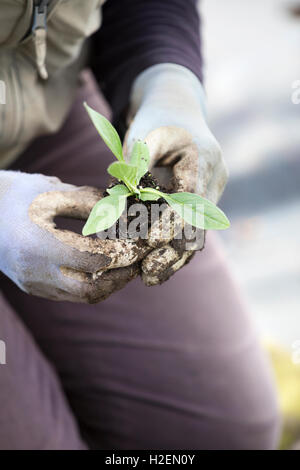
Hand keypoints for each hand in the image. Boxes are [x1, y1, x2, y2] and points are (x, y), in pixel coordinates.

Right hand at [0, 172, 147, 302]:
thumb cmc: (19, 195)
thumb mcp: (54, 192)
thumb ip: (92, 203)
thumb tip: (128, 213)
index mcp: (37, 244)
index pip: (93, 259)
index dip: (122, 252)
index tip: (140, 241)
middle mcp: (34, 272)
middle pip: (91, 290)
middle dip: (122, 277)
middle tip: (139, 259)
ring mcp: (34, 285)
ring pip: (84, 296)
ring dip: (110, 282)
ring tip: (127, 263)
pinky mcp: (36, 288)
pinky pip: (72, 293)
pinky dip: (94, 282)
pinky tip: (105, 265)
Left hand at [125, 64, 227, 284]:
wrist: (176, 109)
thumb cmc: (155, 120)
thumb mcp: (142, 135)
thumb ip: (135, 166)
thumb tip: (123, 201)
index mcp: (203, 157)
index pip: (190, 201)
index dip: (170, 226)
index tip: (147, 246)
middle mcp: (214, 176)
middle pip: (198, 223)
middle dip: (173, 251)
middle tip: (147, 274)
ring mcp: (213, 189)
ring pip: (198, 231)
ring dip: (175, 256)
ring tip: (151, 277)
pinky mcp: (205, 199)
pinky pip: (193, 227)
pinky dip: (176, 246)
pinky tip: (158, 265)